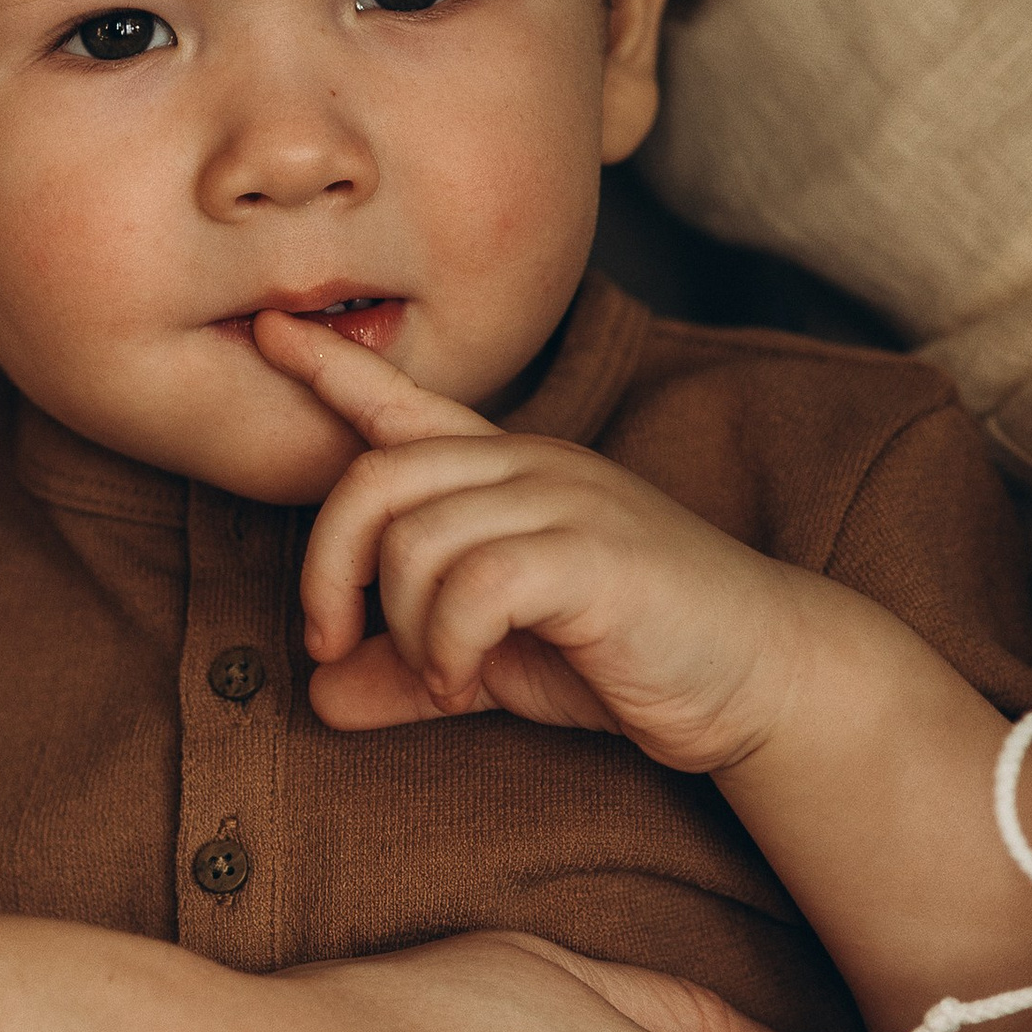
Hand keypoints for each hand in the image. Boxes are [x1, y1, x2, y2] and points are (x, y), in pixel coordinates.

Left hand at [252, 311, 805, 770]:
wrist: (763, 676)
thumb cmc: (628, 656)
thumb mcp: (496, 663)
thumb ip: (410, 671)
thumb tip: (320, 699)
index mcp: (504, 473)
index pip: (402, 401)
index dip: (330, 369)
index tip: (268, 332)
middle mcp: (528, 467)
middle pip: (373, 480)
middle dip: (327, 569)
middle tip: (334, 643)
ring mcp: (565, 502)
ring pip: (414, 538)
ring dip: (401, 623)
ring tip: (438, 675)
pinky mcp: (594, 554)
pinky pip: (472, 583)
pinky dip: (445, 644)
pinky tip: (463, 679)